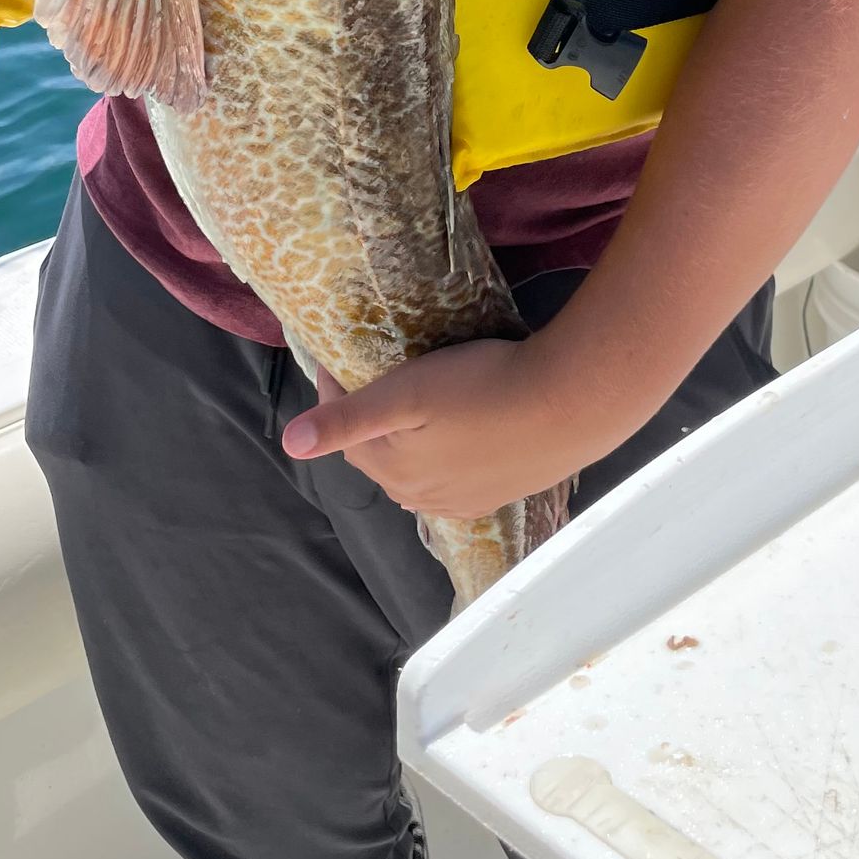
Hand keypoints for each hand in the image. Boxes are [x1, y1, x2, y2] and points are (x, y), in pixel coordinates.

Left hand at [281, 335, 603, 520]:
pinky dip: (442, 462)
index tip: (336, 358)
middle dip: (367, 425)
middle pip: (379, 459)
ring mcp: (466, 500)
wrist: (569, 404)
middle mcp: (424, 497)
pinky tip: (455, 441)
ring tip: (412, 409)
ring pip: (417, 475)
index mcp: (394, 472)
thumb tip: (289, 443)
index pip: (346, 436)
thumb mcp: (406, 393)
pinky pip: (455, 482)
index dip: (335, 395)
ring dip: (405, 447)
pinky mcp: (502, 493)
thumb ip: (348, 419)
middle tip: (372, 379)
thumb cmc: (482, 388)